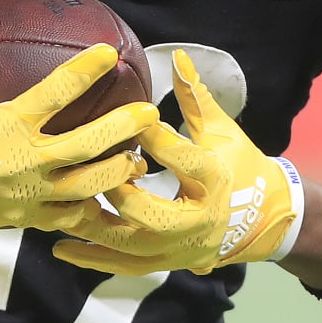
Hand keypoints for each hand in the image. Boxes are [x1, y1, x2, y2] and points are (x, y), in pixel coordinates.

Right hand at [0, 0, 156, 235]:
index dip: (85, 69)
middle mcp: (25, 161)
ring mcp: (28, 195)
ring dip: (116, 172)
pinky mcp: (27, 219)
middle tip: (150, 113)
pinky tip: (111, 196)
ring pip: (87, 187)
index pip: (56, 92)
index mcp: (8, 125)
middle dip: (122, 127)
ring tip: (139, 159)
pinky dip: (93, 207)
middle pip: (87, 145)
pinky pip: (69, 217)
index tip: (109, 53)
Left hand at [52, 49, 302, 274]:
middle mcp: (199, 221)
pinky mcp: (167, 263)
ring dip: (97, 229)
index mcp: (216, 181)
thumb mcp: (221, 130)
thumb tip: (178, 56)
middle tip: (94, 172)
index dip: (160, 142)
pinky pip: (126, 266)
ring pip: (134, 246)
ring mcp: (181, 248)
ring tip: (63, 209)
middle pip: (156, 216)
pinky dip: (93, 259)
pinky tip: (60, 248)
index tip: (134, 120)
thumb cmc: (237, 164)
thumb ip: (194, 97)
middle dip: (122, 195)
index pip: (187, 161)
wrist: (261, 220)